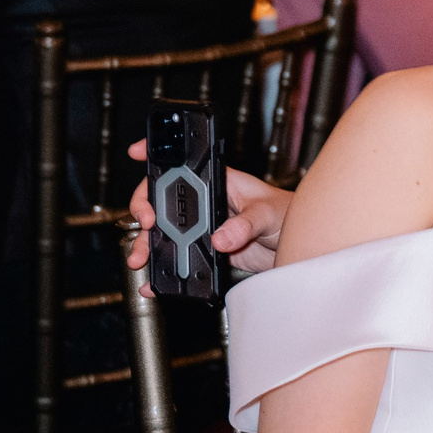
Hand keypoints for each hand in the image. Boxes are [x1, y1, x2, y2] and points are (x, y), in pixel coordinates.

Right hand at [122, 139, 293, 281]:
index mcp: (217, 181)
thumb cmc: (287, 215)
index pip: (182, 164)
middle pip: (163, 201)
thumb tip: (220, 238)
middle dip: (145, 210)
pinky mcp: (205, 250)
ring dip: (148, 245)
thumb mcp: (268, 213)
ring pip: (165, 232)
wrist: (296, 247)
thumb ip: (245, 224)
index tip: (136, 152)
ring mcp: (202, 227)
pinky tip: (155, 280)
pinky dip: (164, 270)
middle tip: (146, 224)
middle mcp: (205, 202)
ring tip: (140, 259)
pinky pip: (178, 258)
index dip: (157, 156)